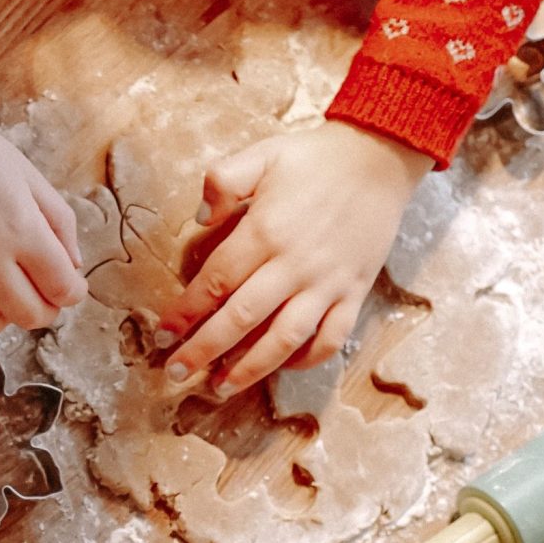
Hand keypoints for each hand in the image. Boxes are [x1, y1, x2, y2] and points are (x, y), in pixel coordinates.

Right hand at [0, 86, 84, 343]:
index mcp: (23, 229)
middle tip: (38, 290)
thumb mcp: (29, 176)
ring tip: (0, 292)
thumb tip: (72, 268)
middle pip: (31, 315)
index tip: (67, 283)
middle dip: (44, 307)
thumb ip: (60, 223)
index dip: (72, 290)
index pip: (64, 289)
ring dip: (2, 315)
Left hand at [157, 121, 432, 398]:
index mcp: (265, 232)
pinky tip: (282, 366)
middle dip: (203, 350)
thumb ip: (223, 181)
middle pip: (240, 319)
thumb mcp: (262, 155)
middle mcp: (295, 265)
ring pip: (284, 339)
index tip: (163, 333)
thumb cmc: (316, 157)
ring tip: (220, 387)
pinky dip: (307, 359)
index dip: (185, 311)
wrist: (381, 156)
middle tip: (175, 372)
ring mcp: (327, 283)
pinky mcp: (355, 292)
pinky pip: (331, 338)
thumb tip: (198, 218)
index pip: (216, 281)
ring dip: (249, 368)